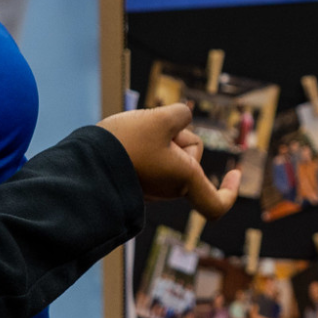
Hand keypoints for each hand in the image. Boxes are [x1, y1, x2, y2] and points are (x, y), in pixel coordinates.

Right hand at [98, 104, 240, 218]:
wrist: (83, 164)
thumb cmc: (125, 146)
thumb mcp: (159, 118)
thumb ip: (181, 114)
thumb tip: (183, 116)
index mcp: (184, 181)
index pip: (215, 203)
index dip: (229, 190)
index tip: (235, 172)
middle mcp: (169, 189)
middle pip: (190, 153)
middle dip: (179, 136)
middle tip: (154, 131)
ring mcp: (151, 186)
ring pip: (168, 150)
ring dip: (159, 136)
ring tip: (136, 134)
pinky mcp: (134, 178)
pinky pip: (150, 154)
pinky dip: (145, 142)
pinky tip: (127, 136)